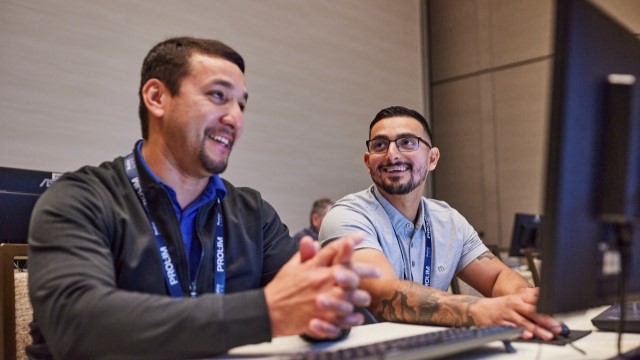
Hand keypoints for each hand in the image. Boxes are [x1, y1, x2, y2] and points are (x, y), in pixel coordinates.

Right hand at [264, 234, 379, 337]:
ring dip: (361, 295)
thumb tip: (312, 241)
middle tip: (376, 271)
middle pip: (350, 272)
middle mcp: (321, 280)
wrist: (268, 311)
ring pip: (350, 295)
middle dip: (366, 270)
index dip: (348, 241)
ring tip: (366, 297)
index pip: (334, 250)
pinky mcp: (322, 317)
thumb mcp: (291, 267)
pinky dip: (352, 318)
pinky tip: (357, 317)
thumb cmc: (281, 288)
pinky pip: (343, 317)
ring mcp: (323, 299)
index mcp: (314, 267)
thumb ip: (305, 254)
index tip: (360, 236)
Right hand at [469, 288, 563, 340]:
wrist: (478, 308)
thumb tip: (545, 294)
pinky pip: (510, 328)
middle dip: (546, 321)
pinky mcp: (499, 323)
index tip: (560, 317)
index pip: (537, 303)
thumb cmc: (501, 305)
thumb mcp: (516, 298)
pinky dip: (518, 332)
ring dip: (536, 329)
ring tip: (546, 335)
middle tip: (557, 327)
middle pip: (532, 313)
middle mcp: (514, 305)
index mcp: (520, 299)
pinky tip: (525, 335)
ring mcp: (507, 314)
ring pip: (523, 322)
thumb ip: (531, 297)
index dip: (550, 310)